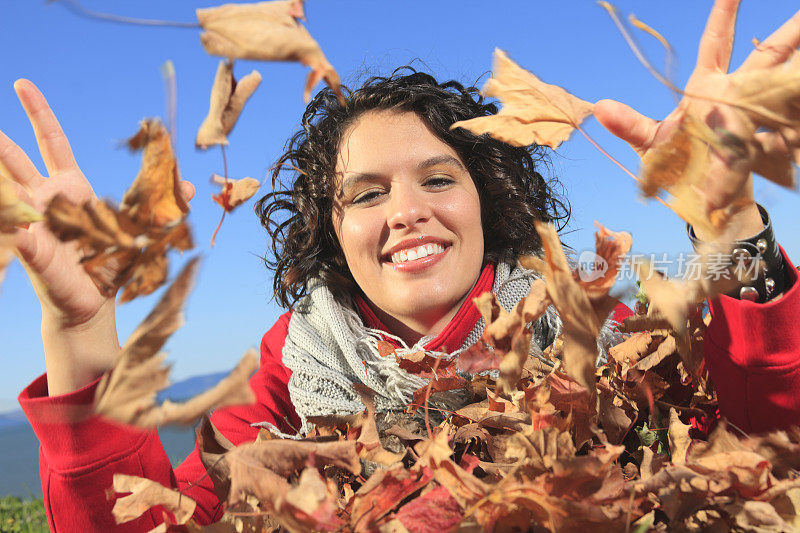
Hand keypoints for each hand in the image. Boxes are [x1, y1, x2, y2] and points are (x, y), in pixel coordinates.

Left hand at [1, 80, 194, 392]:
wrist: (84, 307)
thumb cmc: (62, 292)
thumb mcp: (46, 272)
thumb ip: (35, 250)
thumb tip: (22, 230)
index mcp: (38, 210)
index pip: (18, 169)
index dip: (5, 148)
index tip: (2, 115)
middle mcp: (54, 200)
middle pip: (37, 152)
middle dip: (31, 123)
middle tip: (19, 83)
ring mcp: (78, 204)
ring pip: (79, 163)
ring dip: (82, 140)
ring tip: (82, 116)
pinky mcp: (103, 215)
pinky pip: (129, 196)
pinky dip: (154, 189)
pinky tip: (182, 187)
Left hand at [594, 0, 799, 241]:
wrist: (698, 200)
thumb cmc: (676, 166)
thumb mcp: (651, 146)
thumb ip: (630, 125)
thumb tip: (598, 108)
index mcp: (708, 88)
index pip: (717, 44)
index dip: (724, 16)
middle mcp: (737, 95)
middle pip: (768, 55)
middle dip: (791, 34)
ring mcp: (757, 117)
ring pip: (786, 87)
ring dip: (799, 75)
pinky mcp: (770, 144)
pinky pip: (789, 133)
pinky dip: (794, 132)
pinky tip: (796, 132)